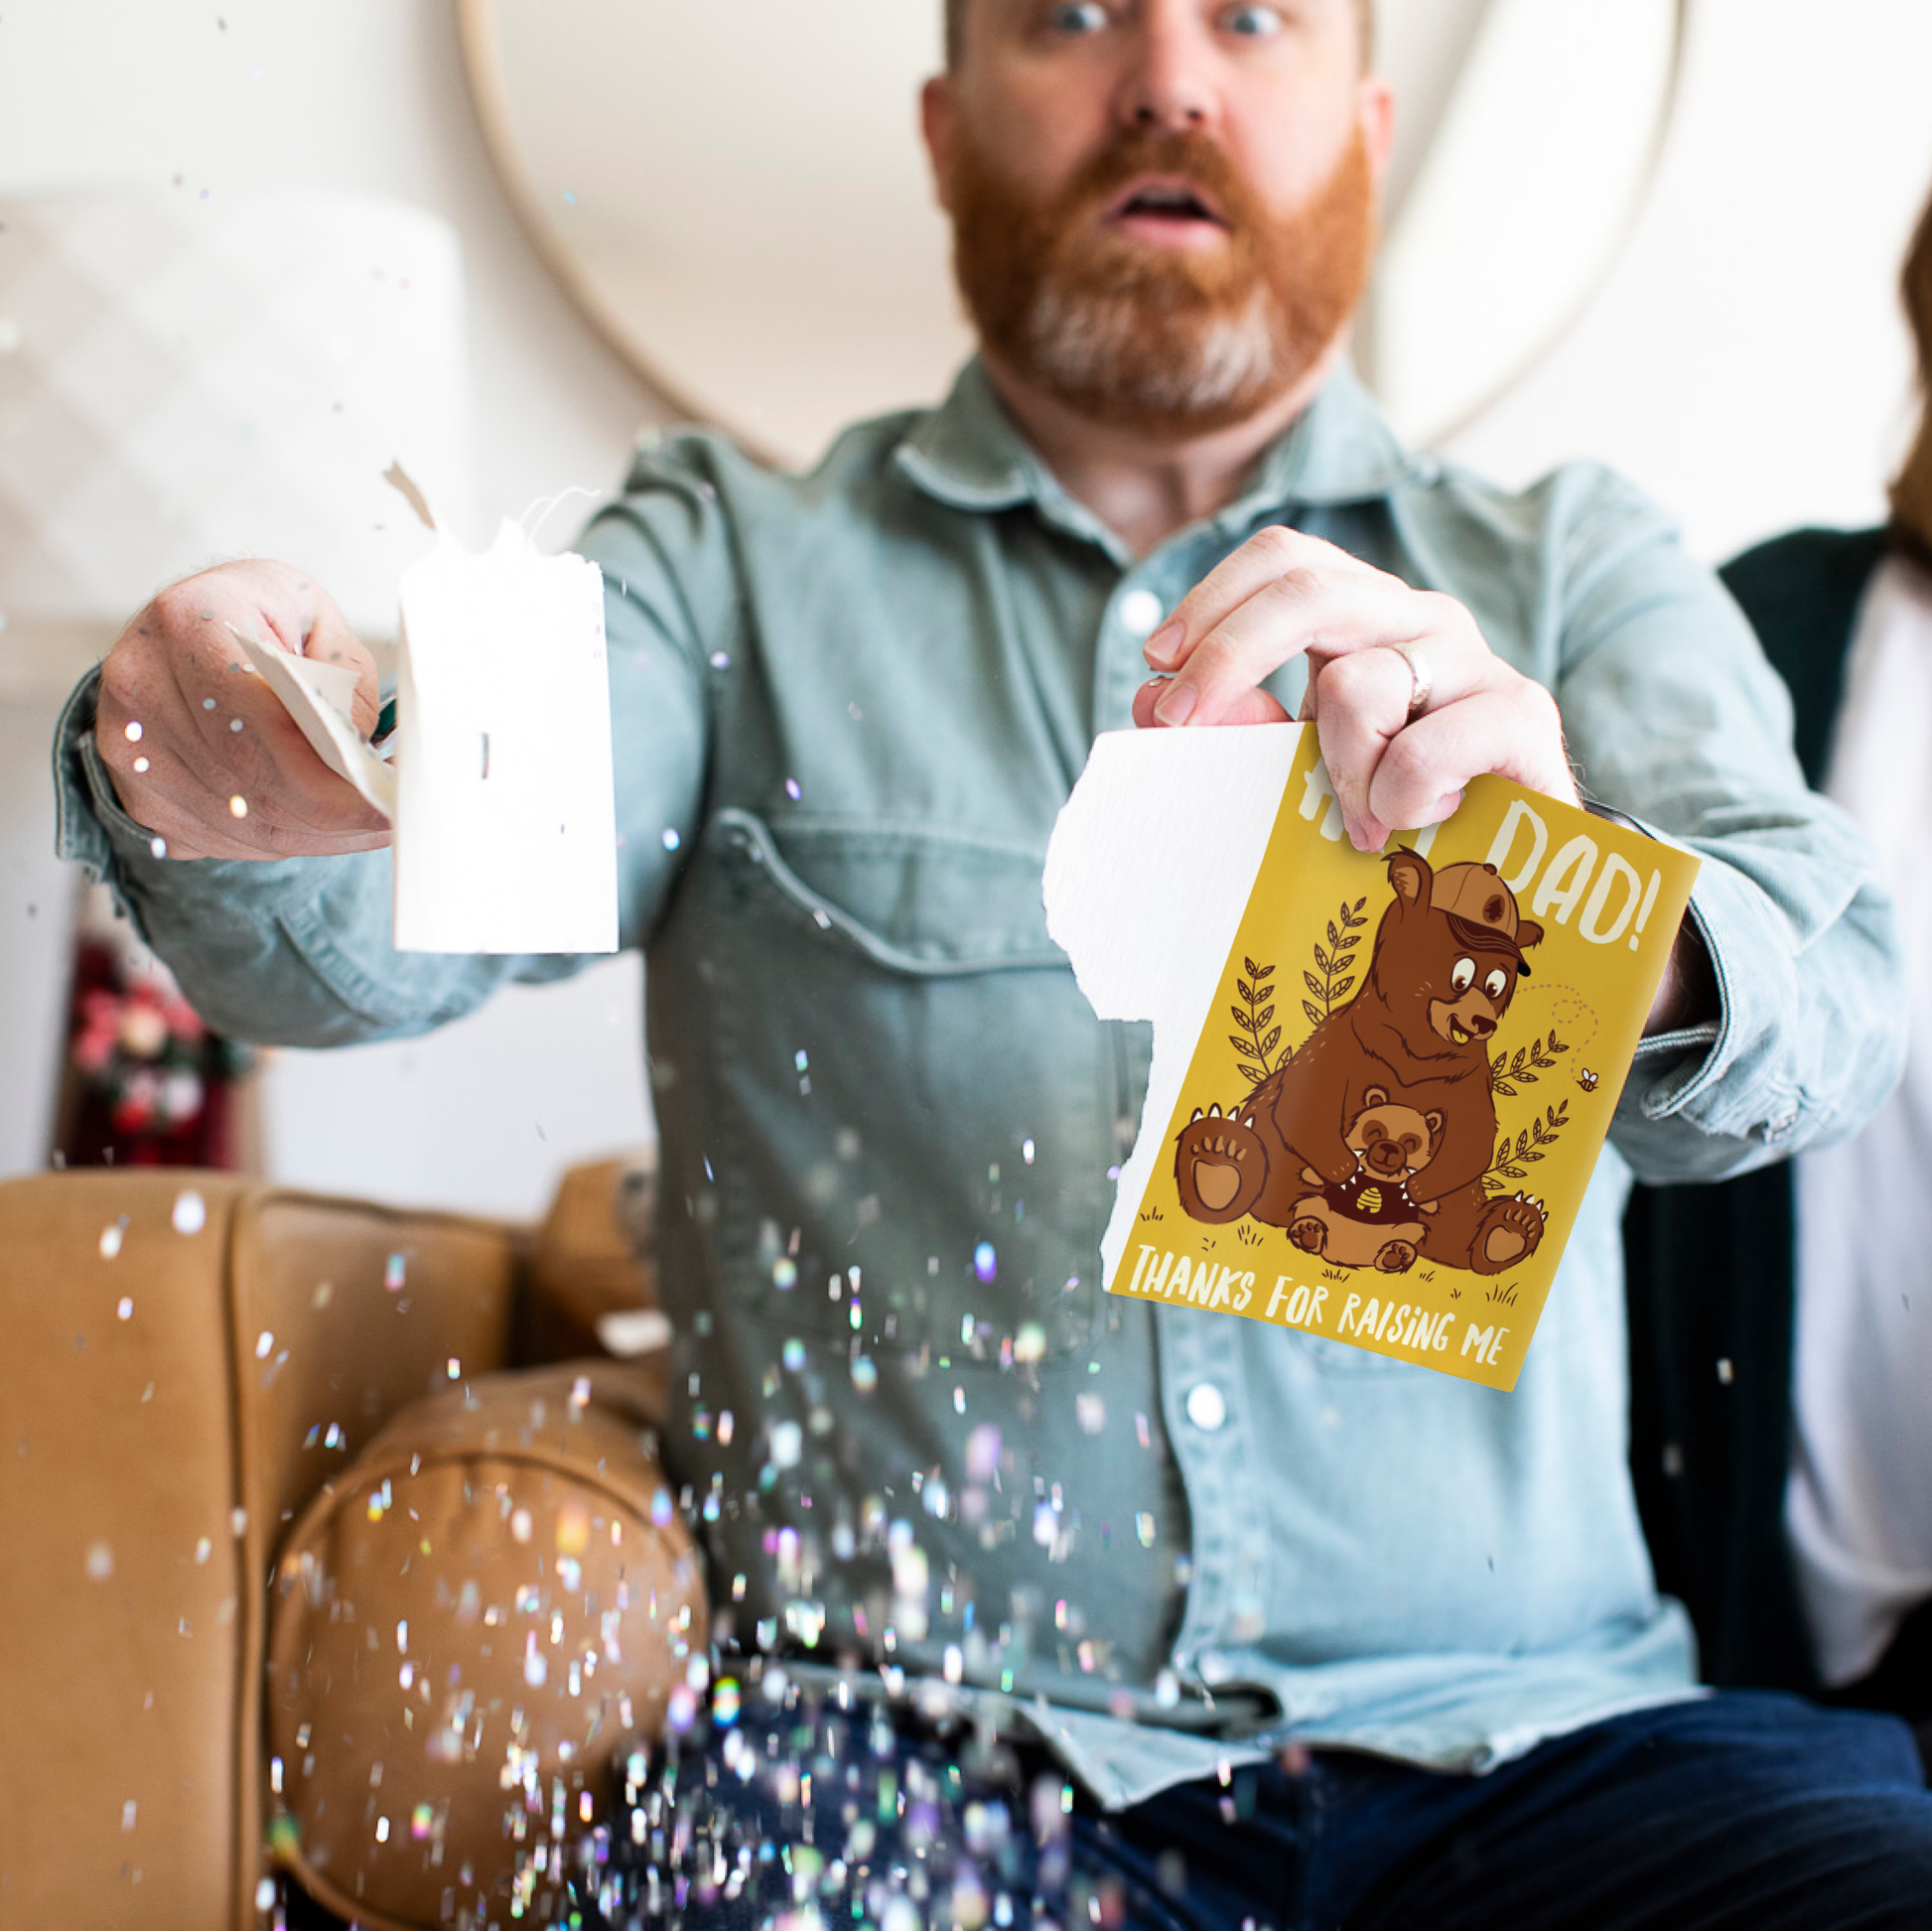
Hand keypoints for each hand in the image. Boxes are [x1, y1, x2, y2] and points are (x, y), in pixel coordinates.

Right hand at [95, 561, 391, 860]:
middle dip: (333, 816)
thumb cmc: (260, 617)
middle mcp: (140, 686)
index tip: (385, 803)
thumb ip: (346, 678)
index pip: (259, 728)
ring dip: (315, 836)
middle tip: (392, 820)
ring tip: (367, 822)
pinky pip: (221, 840)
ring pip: (240, 825)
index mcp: (187, 624)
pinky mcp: (135, 793)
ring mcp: (127, 746)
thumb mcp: (317, 616)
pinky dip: (281, 839)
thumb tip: (362, 756)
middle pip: (249, 785)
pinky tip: (320, 823)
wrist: (184, 628)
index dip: (327, 782)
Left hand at [1130, 527, 1578, 850]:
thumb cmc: (1391, 817)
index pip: (1284, 557)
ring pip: (1357, 684)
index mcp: (1367, 617)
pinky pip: (1421, 751)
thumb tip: (1147, 697)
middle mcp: (1423, 622)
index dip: (1211, 601)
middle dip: (1228, 654)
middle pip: (1309, 590)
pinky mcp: (1522, 716)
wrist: (1511, 882)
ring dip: (1336, 770)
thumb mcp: (1295, 770)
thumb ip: (1233, 729)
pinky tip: (1413, 826)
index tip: (1155, 664)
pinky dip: (1396, 802)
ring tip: (1358, 825)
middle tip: (1181, 721)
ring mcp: (1477, 663)